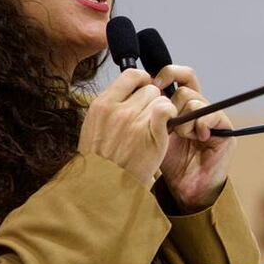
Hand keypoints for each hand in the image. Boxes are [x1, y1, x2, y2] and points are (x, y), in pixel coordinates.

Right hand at [78, 69, 176, 187]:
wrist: (105, 188)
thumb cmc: (101, 162)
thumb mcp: (93, 127)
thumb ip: (110, 107)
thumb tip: (130, 90)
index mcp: (101, 105)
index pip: (130, 75)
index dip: (142, 82)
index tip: (144, 93)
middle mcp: (117, 109)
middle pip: (149, 87)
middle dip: (152, 101)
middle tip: (149, 119)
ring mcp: (134, 120)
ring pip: (160, 99)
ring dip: (162, 112)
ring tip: (153, 129)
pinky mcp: (151, 133)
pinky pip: (166, 109)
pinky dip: (170, 115)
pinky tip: (165, 127)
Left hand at [155, 65, 235, 211]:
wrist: (186, 188)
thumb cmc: (168, 162)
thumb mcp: (154, 132)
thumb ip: (150, 111)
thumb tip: (139, 86)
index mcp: (181, 105)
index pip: (179, 76)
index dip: (167, 74)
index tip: (153, 83)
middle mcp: (199, 108)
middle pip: (187, 85)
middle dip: (173, 102)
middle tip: (169, 124)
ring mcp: (212, 118)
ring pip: (195, 100)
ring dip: (184, 119)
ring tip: (182, 136)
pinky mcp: (225, 131)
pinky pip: (212, 115)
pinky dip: (201, 124)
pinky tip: (198, 137)